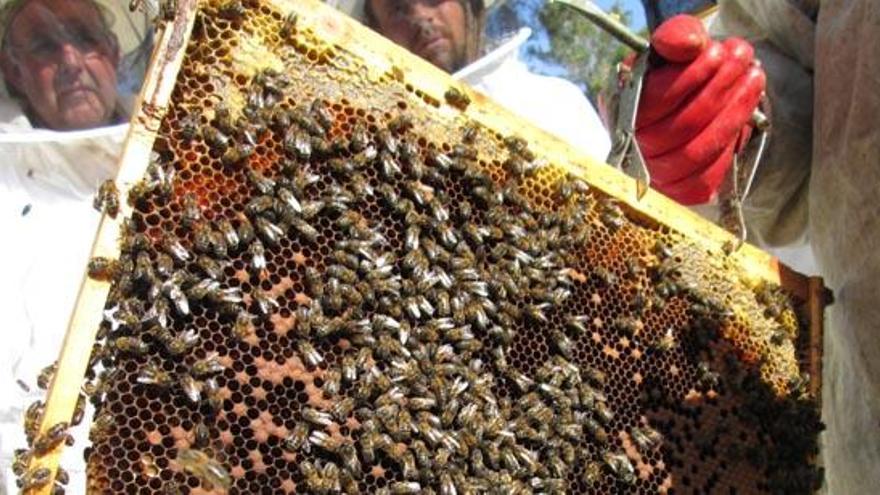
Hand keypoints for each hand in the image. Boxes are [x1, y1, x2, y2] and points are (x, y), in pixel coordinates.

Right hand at [635, 15, 765, 204]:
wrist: (684, 102)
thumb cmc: (676, 74)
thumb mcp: (672, 48)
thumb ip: (676, 36)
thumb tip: (692, 46)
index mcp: (622, 109)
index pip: (654, 100)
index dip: (690, 77)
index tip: (719, 53)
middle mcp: (633, 146)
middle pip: (681, 127)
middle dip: (720, 89)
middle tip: (744, 60)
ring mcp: (655, 173)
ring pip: (695, 153)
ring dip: (733, 114)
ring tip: (753, 80)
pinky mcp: (679, 190)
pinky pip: (705, 179)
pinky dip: (729, 147)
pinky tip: (744, 117)